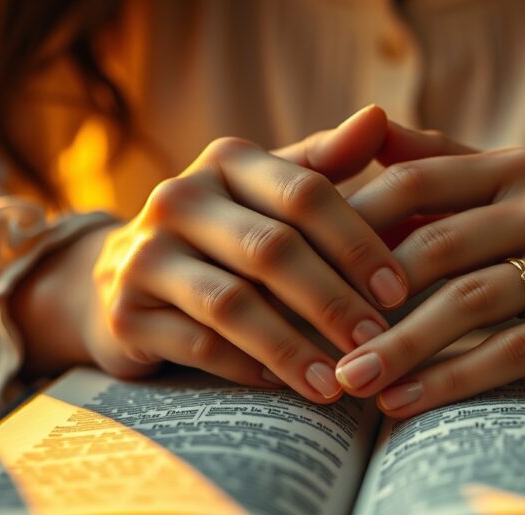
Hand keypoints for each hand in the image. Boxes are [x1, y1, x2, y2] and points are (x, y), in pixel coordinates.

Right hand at [15, 105, 411, 402]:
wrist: (124, 275)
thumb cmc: (227, 231)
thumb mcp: (270, 191)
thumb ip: (326, 161)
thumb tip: (380, 117)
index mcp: (227, 162)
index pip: (305, 193)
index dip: (357, 243)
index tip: (399, 292)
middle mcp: (179, 198)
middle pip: (271, 250)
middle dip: (332, 302)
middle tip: (376, 344)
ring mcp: (145, 255)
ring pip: (232, 304)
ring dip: (291, 347)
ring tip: (335, 383)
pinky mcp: (124, 312)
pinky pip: (198, 345)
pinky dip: (246, 368)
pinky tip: (284, 387)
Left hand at [333, 135, 524, 415]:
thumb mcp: (521, 195)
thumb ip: (446, 166)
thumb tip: (363, 130)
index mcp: (516, 168)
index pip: (415, 179)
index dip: (351, 220)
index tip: (300, 263)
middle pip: (435, 246)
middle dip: (363, 296)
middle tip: (308, 335)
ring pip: (469, 302)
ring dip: (400, 346)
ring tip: (348, 380)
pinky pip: (513, 351)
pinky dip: (453, 379)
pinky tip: (407, 402)